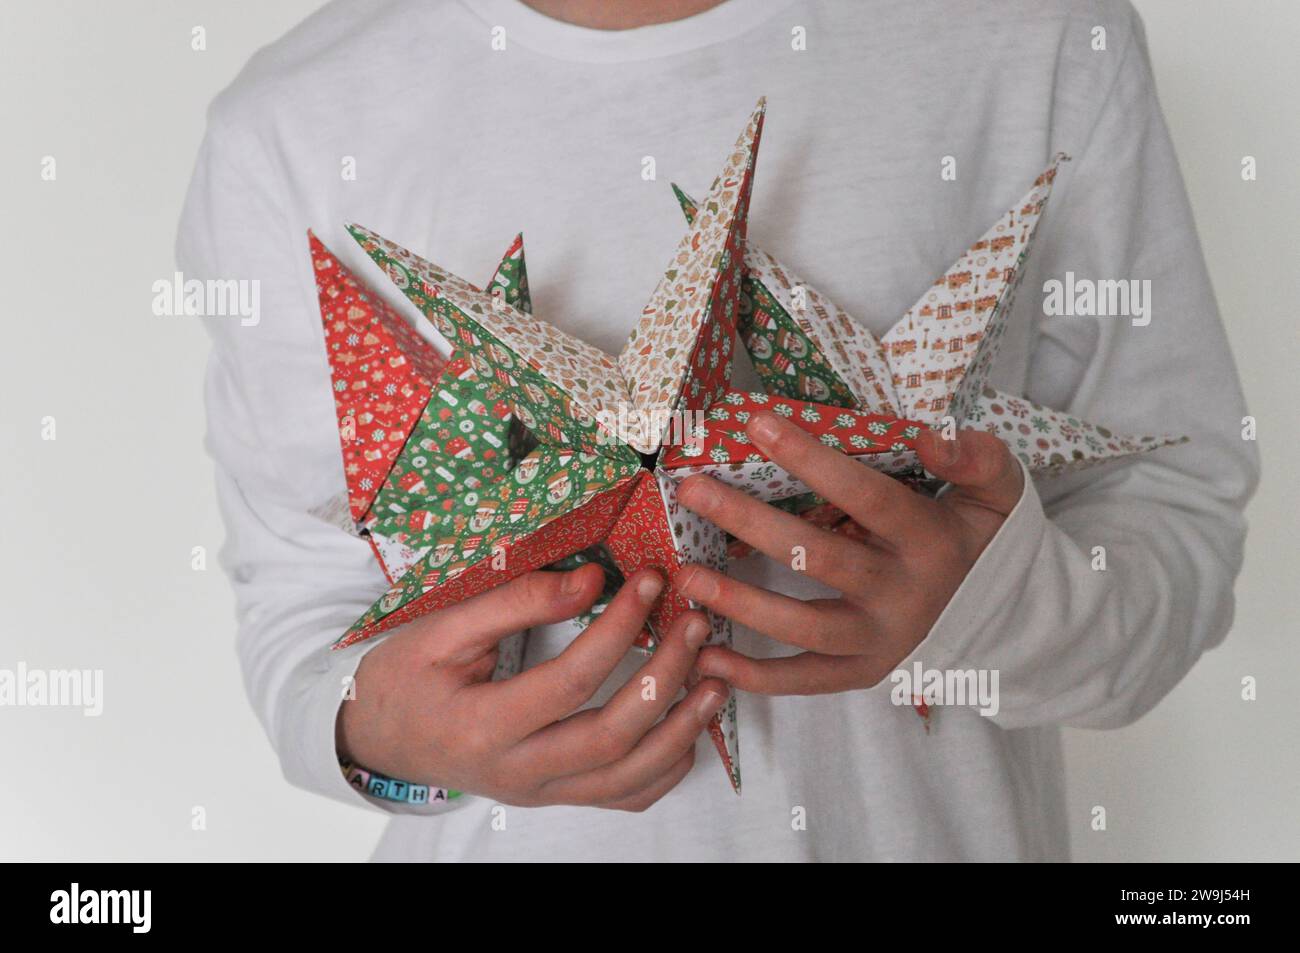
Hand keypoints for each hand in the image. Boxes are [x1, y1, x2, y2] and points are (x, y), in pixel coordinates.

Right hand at [337, 566, 724, 810]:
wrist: (380, 738)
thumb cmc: (406, 677)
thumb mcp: (445, 628)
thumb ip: (518, 602)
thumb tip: (592, 579)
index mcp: (484, 726)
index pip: (569, 681)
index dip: (616, 629)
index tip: (649, 581)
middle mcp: (518, 773)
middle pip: (612, 736)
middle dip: (665, 678)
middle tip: (696, 625)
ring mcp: (541, 793)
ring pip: (630, 779)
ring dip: (682, 730)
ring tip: (716, 679)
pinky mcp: (557, 797)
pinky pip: (626, 797)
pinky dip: (667, 766)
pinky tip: (689, 725)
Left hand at [675, 410, 1023, 694]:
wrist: (1007, 619)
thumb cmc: (978, 538)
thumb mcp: (996, 490)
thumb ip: (975, 457)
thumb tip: (934, 435)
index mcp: (929, 540)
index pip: (865, 495)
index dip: (812, 461)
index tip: (758, 425)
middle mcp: (903, 595)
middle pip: (818, 558)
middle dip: (750, 521)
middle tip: (692, 489)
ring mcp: (881, 641)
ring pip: (803, 626)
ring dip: (741, 602)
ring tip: (686, 576)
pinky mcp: (863, 673)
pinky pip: (804, 681)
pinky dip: (755, 676)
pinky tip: (706, 655)